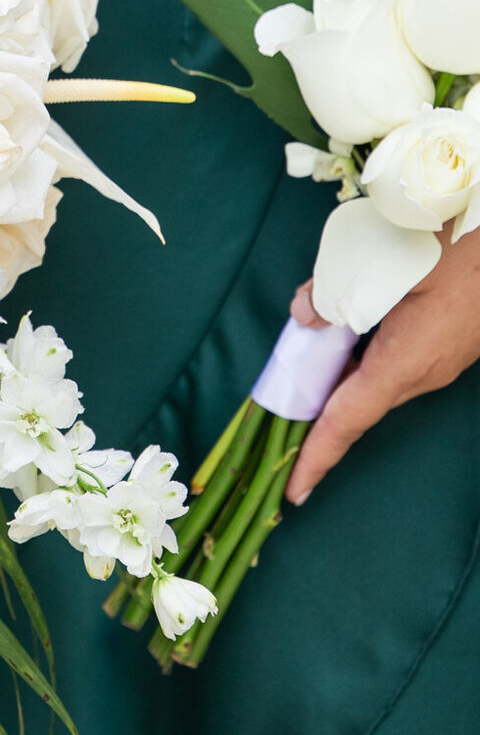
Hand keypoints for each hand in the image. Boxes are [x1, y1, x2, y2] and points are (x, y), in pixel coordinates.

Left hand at [287, 223, 479, 502]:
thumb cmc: (459, 243)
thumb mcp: (387, 260)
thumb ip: (335, 290)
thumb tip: (303, 316)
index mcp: (407, 361)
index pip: (348, 420)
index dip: (316, 456)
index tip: (292, 491)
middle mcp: (424, 372)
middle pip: (356, 401)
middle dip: (314, 409)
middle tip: (274, 416)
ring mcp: (439, 359)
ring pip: (374, 377)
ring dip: (336, 373)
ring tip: (302, 360)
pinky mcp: (447, 343)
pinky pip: (392, 359)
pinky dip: (359, 355)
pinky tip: (342, 332)